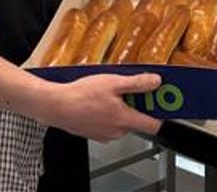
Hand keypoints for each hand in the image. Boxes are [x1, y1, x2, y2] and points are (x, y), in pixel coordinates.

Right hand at [46, 73, 162, 142]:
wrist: (55, 105)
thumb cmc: (81, 95)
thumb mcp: (114, 82)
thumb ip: (137, 83)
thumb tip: (156, 82)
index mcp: (125, 120)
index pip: (154, 125)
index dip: (160, 112)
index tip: (160, 100)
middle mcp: (116, 132)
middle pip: (136, 120)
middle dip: (135, 104)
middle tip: (127, 88)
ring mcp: (104, 134)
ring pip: (120, 121)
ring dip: (119, 108)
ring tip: (107, 93)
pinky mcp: (93, 133)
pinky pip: (107, 123)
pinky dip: (106, 113)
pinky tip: (96, 101)